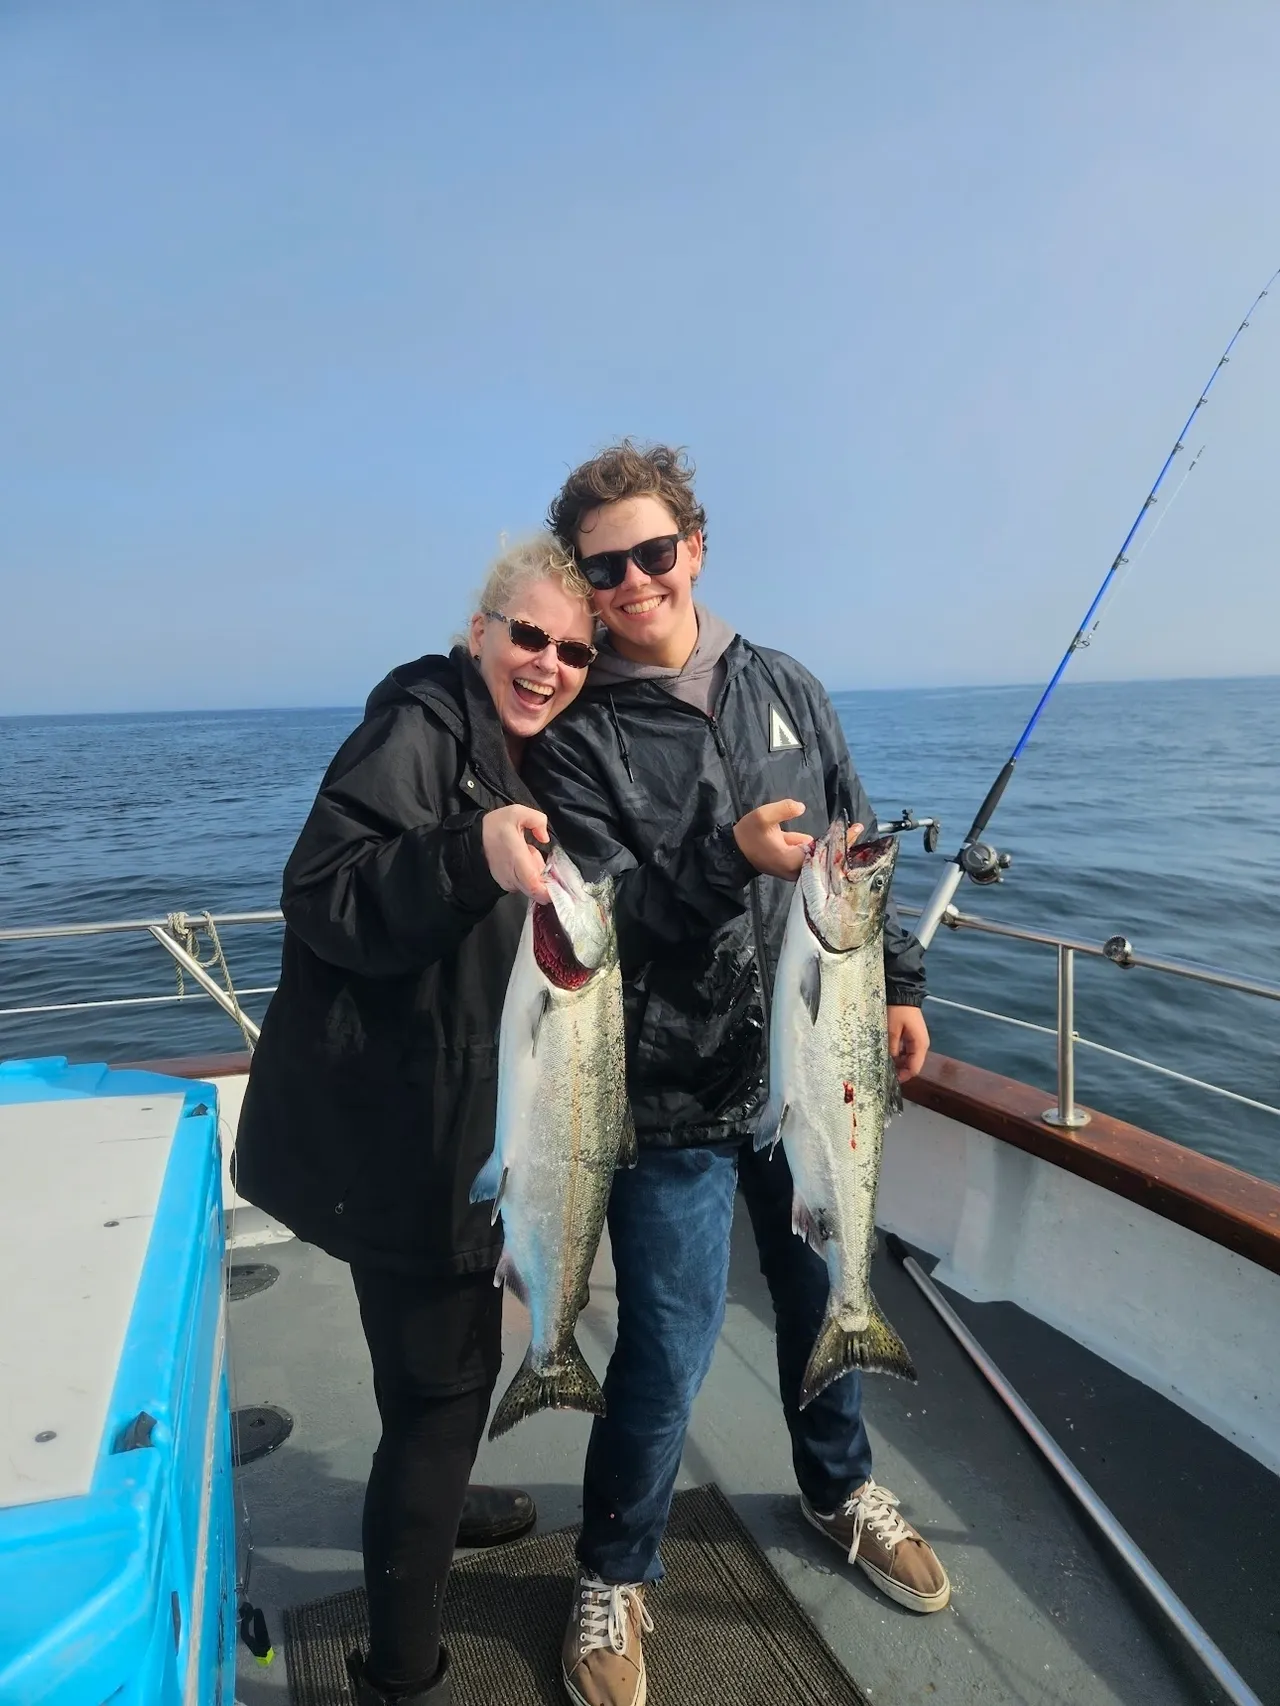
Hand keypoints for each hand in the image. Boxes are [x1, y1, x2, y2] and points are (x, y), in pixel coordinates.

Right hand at [482, 805, 550, 900]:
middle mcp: (512, 875)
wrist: (475, 837)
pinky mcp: (506, 883)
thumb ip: (537, 820)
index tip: (559, 885)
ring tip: (528, 855)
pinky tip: (522, 862)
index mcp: (516, 858)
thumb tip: (544, 838)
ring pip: (531, 887)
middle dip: (547, 880)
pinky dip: (529, 876)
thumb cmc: (495, 826)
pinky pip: (524, 885)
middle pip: (537, 891)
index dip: (549, 891)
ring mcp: (508, 881)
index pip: (534, 886)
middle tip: (541, 857)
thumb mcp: (517, 812)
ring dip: (537, 875)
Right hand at [733, 803, 864, 880]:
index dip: (839, 841)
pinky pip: (816, 854)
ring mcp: (798, 869)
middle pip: (826, 857)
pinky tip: (839, 834)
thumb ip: (782, 810)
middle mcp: (798, 869)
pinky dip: (826, 845)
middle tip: (859, 826)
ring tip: (854, 829)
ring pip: (822, 855)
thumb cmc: (749, 835)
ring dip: (835, 844)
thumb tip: (802, 806)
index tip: (854, 829)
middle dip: (842, 843)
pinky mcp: (798, 865)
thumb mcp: (762, 817)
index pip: (821, 850)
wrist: (737, 852)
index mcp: (791, 860)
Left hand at [887, 1005, 929, 1083]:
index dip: (903, 1076)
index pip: (914, 1068)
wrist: (902, 993)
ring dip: (898, 1062)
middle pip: (912, 1065)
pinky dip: (898, 1054)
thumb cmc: (897, 1011)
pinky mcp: (912, 1036)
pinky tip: (887, 1054)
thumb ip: (891, 1048)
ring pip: (908, 1058)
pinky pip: (906, 1050)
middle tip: (883, 1072)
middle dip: (899, 1070)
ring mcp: (917, 1041)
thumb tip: (889, 1063)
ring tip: (883, 1063)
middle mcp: (921, 1045)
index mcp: (920, 1045)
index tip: (889, 1080)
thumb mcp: (891, 1030)